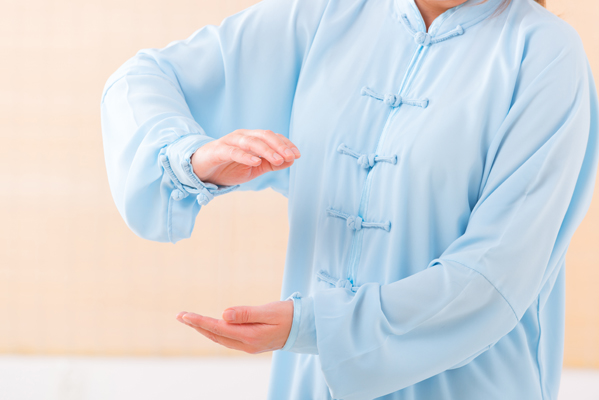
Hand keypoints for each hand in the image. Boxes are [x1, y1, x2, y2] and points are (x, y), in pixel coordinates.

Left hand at [176, 300, 293, 353]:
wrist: (305, 327)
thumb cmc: (288, 315)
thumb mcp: (269, 310)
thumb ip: (246, 313)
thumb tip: (223, 314)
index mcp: (250, 336)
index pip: (219, 328)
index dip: (200, 322)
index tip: (185, 316)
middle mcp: (247, 344)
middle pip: (216, 335)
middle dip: (197, 326)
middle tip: (180, 316)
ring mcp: (249, 346)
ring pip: (220, 338)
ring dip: (204, 329)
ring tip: (190, 320)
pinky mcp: (252, 343)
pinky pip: (227, 339)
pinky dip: (215, 332)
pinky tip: (210, 327)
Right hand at [191, 129, 300, 185]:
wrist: (202, 171)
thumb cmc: (229, 167)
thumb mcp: (255, 168)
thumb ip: (271, 163)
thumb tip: (291, 160)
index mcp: (253, 138)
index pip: (272, 137)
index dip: (285, 144)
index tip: (297, 154)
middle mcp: (243, 136)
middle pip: (264, 136)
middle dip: (279, 145)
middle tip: (291, 156)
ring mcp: (230, 141)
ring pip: (251, 141)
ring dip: (266, 150)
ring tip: (278, 160)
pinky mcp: (219, 150)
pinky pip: (233, 151)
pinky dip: (245, 156)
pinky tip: (255, 162)